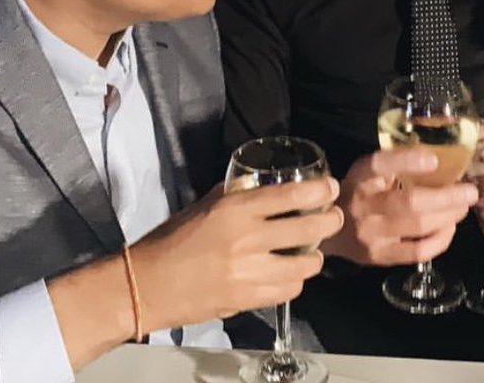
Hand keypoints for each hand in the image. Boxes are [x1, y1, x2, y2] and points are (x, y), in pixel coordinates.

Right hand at [132, 177, 342, 328]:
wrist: (149, 284)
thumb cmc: (173, 239)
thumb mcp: (207, 204)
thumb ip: (238, 193)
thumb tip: (264, 184)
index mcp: (235, 210)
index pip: (292, 196)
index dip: (321, 191)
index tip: (331, 188)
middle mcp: (248, 240)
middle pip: (309, 228)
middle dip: (330, 221)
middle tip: (334, 217)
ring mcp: (250, 272)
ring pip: (306, 264)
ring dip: (315, 256)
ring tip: (312, 251)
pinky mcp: (249, 299)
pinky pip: (289, 290)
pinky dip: (295, 281)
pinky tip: (290, 274)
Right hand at [320, 148, 477, 265]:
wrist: (328, 231)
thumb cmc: (358, 193)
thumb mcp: (368, 173)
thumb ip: (395, 164)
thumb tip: (442, 155)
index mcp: (359, 177)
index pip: (378, 165)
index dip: (406, 161)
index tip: (434, 160)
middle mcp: (363, 206)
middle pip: (409, 202)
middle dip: (446, 197)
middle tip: (470, 191)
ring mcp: (371, 235)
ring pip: (418, 227)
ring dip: (449, 217)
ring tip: (463, 208)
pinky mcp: (380, 257)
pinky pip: (418, 252)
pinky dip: (441, 240)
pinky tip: (449, 229)